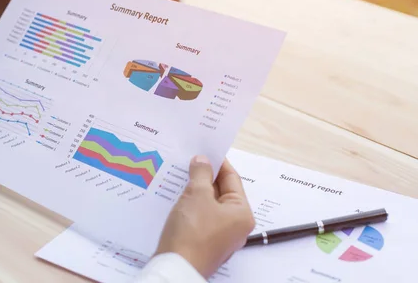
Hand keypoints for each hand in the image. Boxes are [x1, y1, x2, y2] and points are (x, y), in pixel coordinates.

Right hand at [155, 155, 254, 277]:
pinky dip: (191, 205)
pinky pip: (200, 216)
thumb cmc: (192, 232)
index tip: (205, 150)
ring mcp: (219, 236)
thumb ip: (201, 174)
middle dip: (205, 176)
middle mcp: (235, 226)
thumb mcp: (197, 195)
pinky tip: (177, 195)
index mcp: (242, 213)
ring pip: (208, 204)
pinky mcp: (203, 242)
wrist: (176, 268)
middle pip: (221, 192)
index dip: (218, 162)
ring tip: (181, 174)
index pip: (232, 179)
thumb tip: (202, 161)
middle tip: (190, 159)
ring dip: (196, 190)